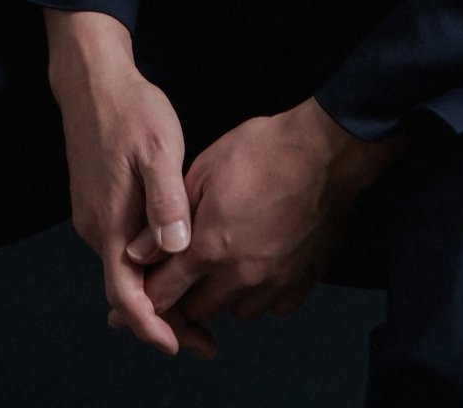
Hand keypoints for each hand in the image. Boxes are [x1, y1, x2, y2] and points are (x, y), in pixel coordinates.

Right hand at [43, 9, 214, 358]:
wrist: (94, 80)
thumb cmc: (131, 110)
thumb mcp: (157, 148)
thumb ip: (166, 200)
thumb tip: (176, 248)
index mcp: (110, 223)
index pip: (124, 295)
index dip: (152, 326)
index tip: (182, 346)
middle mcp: (96, 228)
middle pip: (126, 291)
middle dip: (164, 318)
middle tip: (205, 338)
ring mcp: (95, 215)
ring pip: (126, 270)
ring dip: (158, 293)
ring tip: (199, 304)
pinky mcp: (100, 203)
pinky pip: (124, 248)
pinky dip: (149, 268)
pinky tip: (176, 262)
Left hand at [117, 99, 405, 330]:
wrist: (324, 151)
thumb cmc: (262, 151)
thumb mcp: (204, 171)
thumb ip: (168, 218)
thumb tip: (138, 252)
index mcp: (209, 248)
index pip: (164, 295)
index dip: (149, 294)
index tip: (144, 291)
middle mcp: (240, 277)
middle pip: (198, 311)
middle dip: (188, 294)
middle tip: (193, 268)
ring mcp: (274, 284)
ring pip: (237, 312)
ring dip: (226, 295)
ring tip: (230, 260)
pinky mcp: (302, 283)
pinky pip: (272, 306)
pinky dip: (263, 293)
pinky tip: (263, 263)